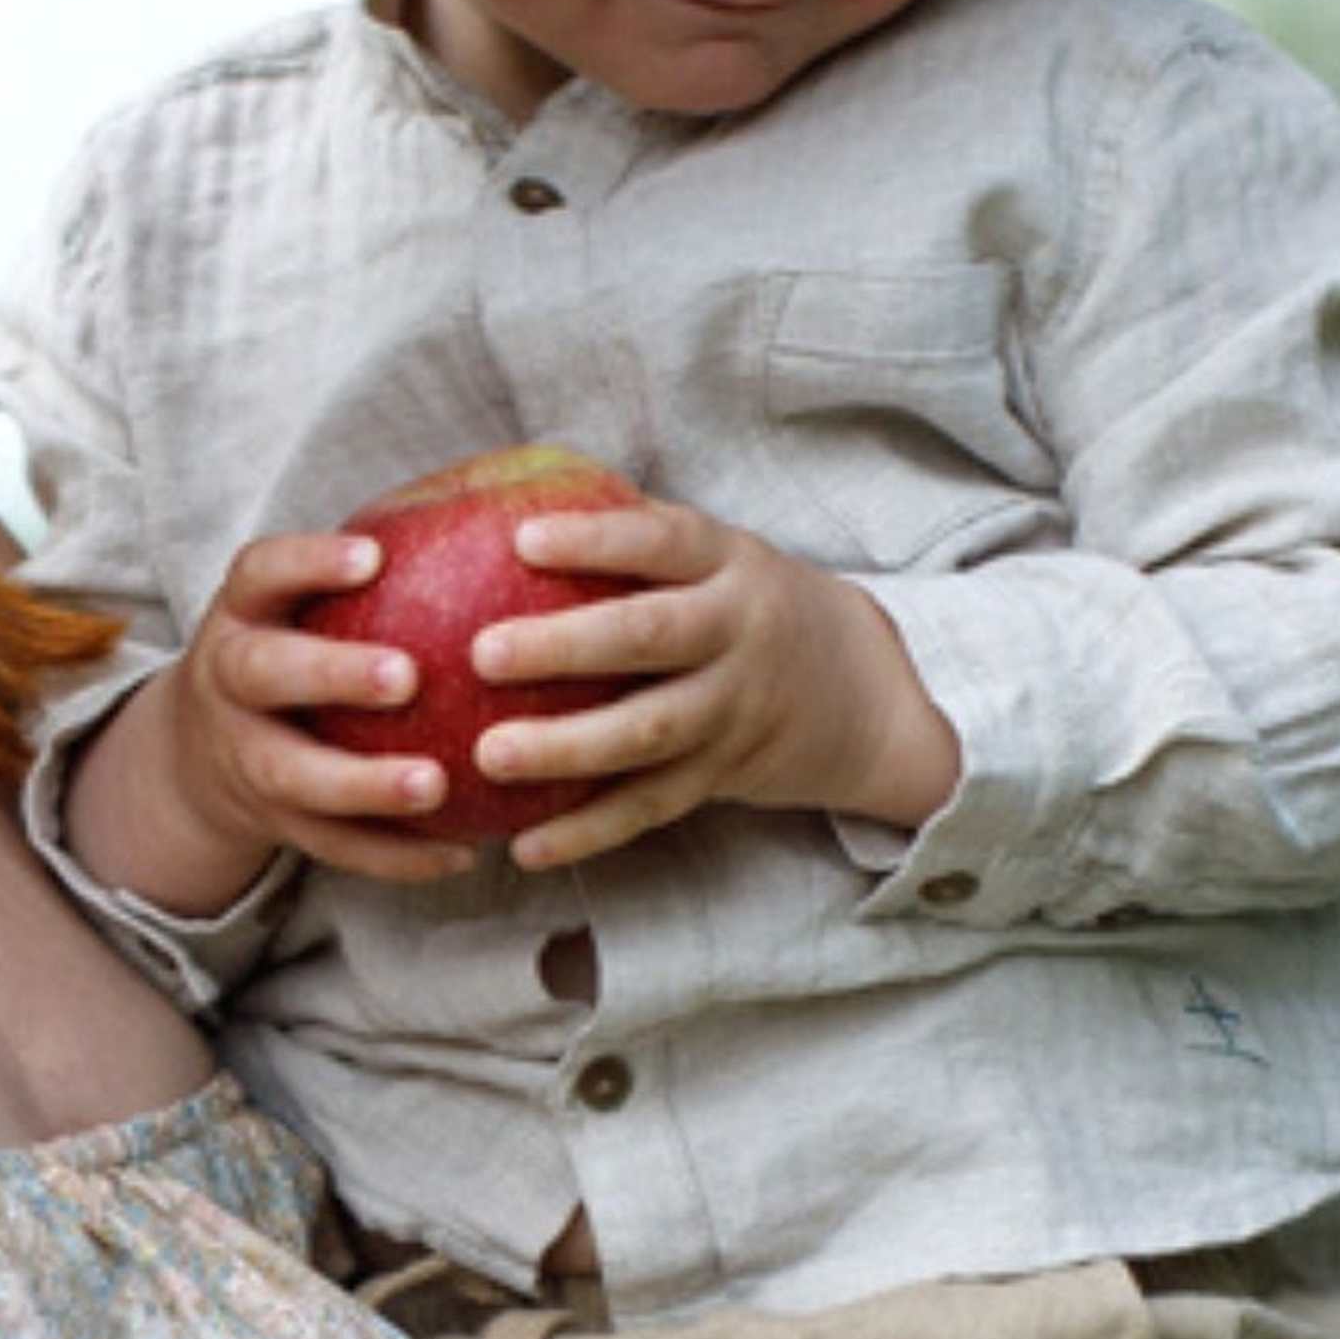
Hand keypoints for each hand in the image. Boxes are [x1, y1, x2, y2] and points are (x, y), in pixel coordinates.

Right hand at [105, 528, 491, 895]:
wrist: (200, 756)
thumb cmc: (294, 651)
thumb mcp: (303, 608)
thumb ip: (381, 572)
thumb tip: (514, 516)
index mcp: (243, 615)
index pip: (261, 573)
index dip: (309, 564)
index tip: (373, 557)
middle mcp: (230, 682)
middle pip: (262, 673)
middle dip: (329, 673)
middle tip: (406, 677)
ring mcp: (244, 758)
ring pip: (291, 775)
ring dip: (362, 784)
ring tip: (435, 784)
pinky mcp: (271, 824)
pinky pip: (330, 846)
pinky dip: (393, 856)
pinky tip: (460, 853)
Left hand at [459, 493, 958, 866]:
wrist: (857, 693)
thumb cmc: (742, 604)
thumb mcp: (714, 555)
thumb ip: (630, 529)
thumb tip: (501, 491)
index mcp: (728, 567)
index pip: (663, 542)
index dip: (596, 539)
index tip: (521, 539)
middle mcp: (736, 638)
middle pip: (651, 638)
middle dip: (565, 646)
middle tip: (482, 653)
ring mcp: (731, 714)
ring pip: (647, 735)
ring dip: (566, 749)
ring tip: (487, 756)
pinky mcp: (718, 780)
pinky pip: (647, 809)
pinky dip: (586, 832)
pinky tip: (522, 847)